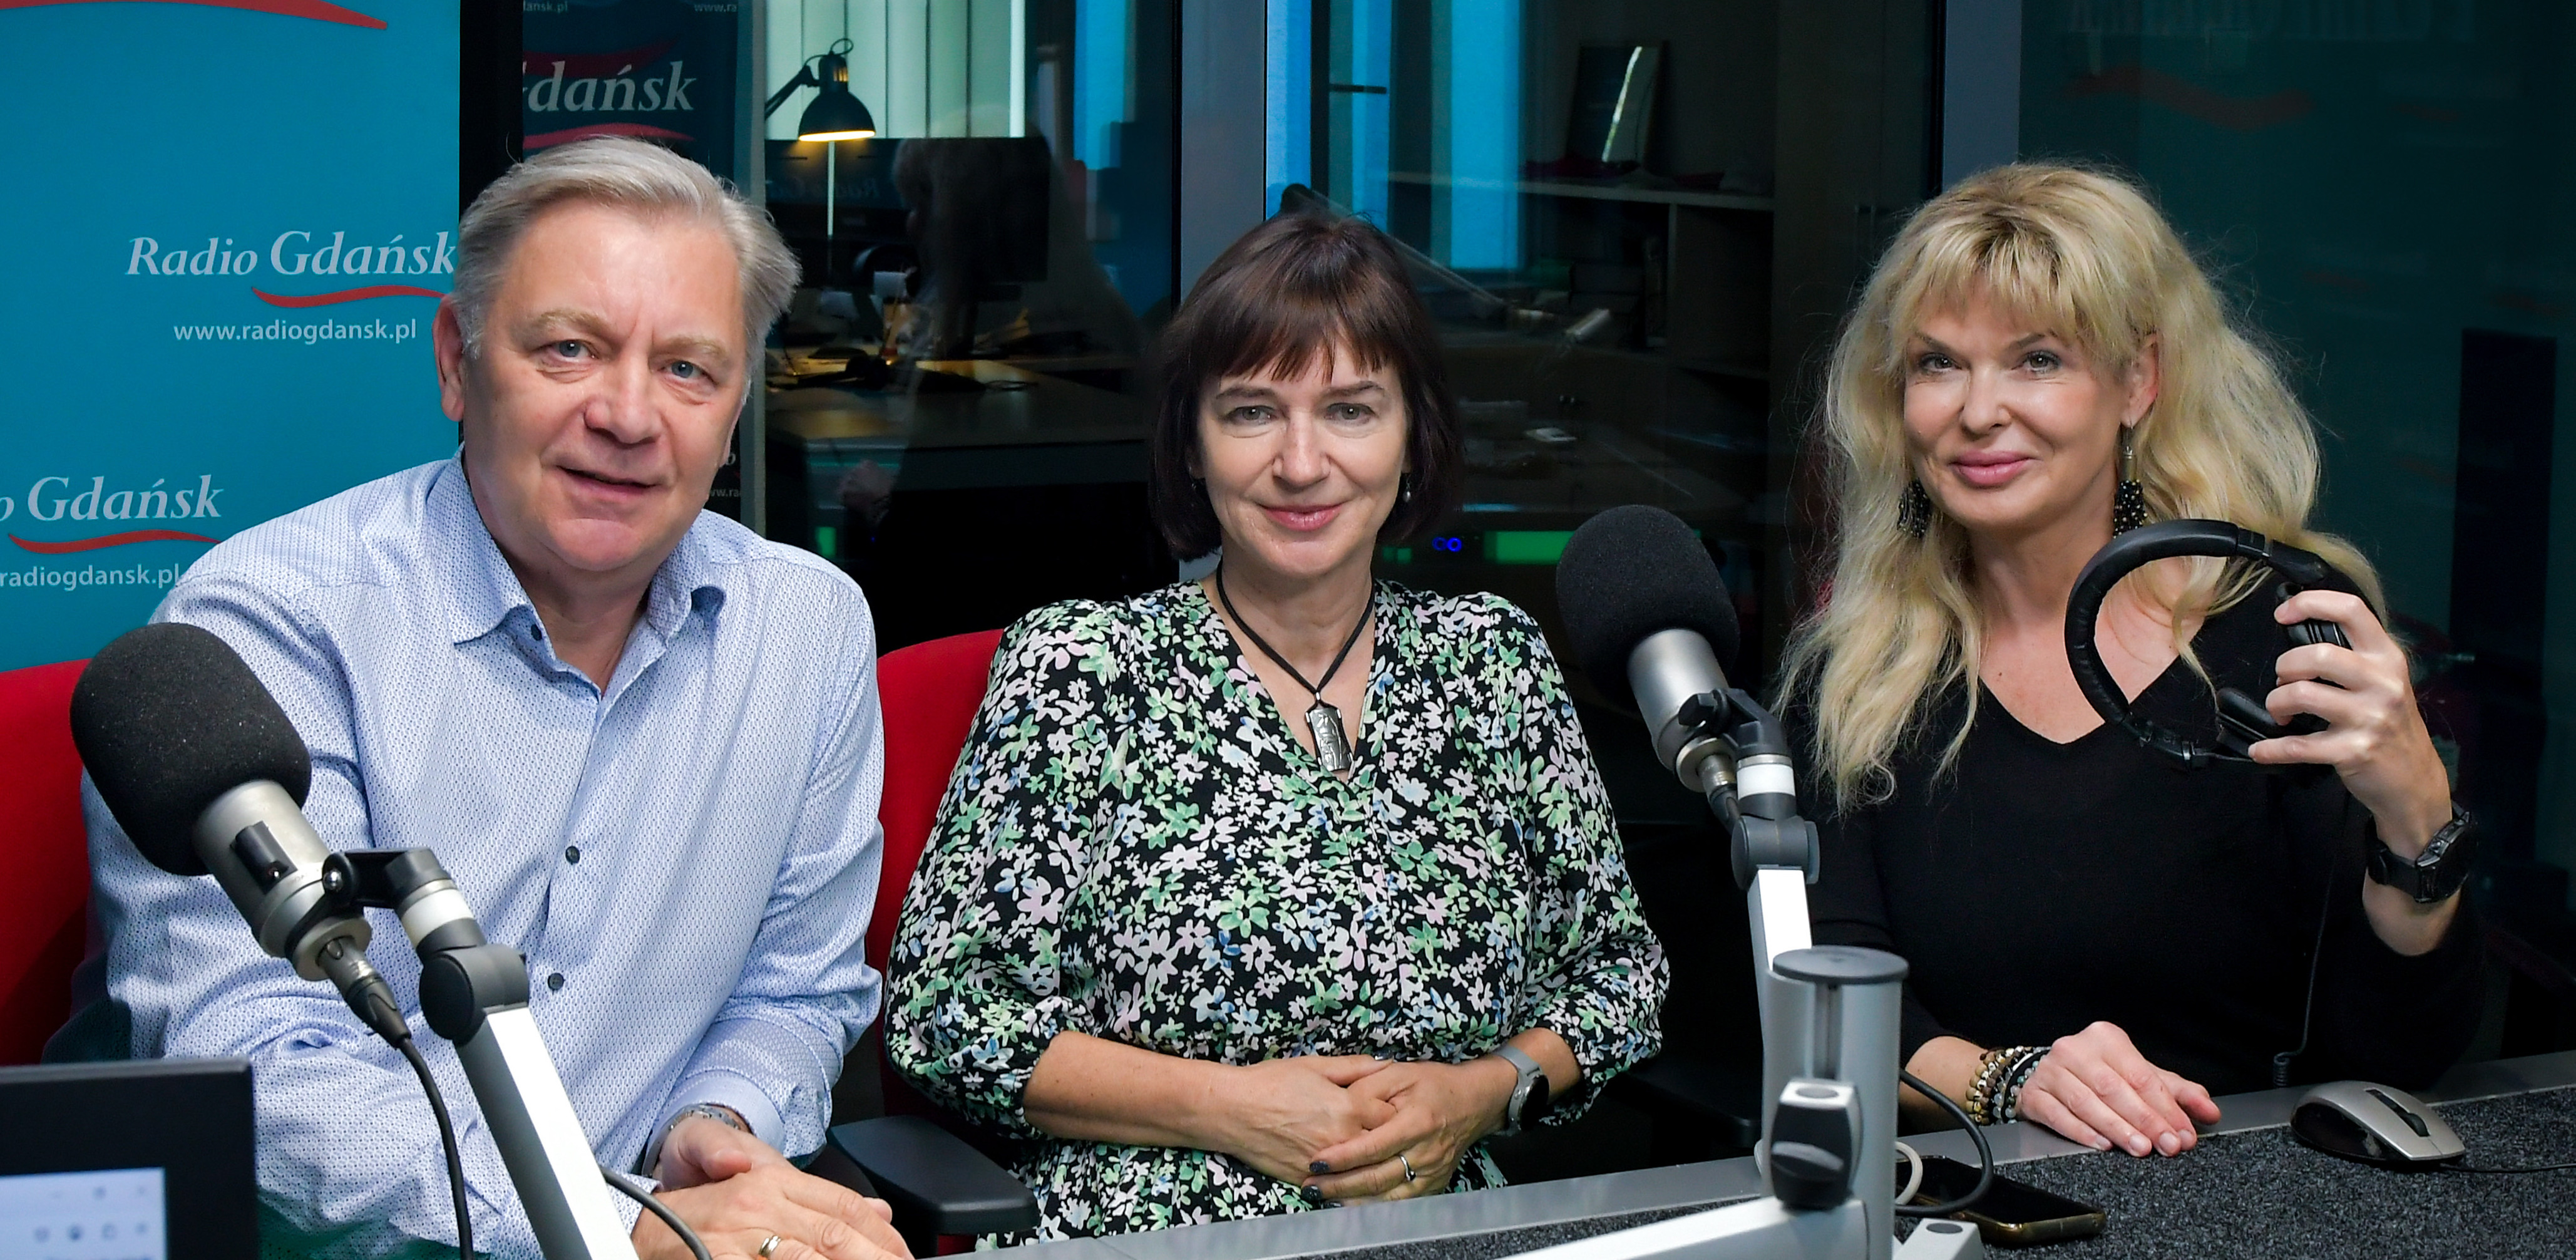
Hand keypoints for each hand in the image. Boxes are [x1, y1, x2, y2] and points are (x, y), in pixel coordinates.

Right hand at [634, 1116, 910, 1259]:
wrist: (631, 1216)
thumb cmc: (695, 1198)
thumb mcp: (753, 1175)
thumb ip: (816, 1194)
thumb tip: (881, 1210)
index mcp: (771, 1179)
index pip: (845, 1206)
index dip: (883, 1236)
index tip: (905, 1256)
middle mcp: (757, 1203)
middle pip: (835, 1236)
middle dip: (874, 1258)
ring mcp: (735, 1235)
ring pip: (808, 1257)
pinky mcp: (716, 1257)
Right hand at [1207, 1055, 1395, 1184]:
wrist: (1231, 1110)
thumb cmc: (1271, 1082)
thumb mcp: (1315, 1065)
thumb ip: (1355, 1066)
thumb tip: (1387, 1064)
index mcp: (1350, 1107)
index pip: (1392, 1116)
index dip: (1393, 1112)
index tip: (1390, 1109)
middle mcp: (1344, 1139)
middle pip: (1385, 1146)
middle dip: (1388, 1139)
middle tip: (1384, 1133)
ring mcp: (1328, 1165)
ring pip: (1365, 1170)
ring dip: (1371, 1163)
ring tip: (1370, 1155)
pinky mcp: (1309, 1180)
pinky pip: (1339, 1186)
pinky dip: (1346, 1180)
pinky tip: (1346, 1172)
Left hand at [1303, 1058, 1517, 1203]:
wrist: (1473, 1100)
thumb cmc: (1432, 1083)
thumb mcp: (1398, 1073)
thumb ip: (1365, 1088)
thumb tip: (1336, 1106)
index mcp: (1417, 1122)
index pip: (1374, 1147)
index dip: (1343, 1157)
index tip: (1316, 1161)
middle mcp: (1427, 1151)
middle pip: (1378, 1177)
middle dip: (1340, 1185)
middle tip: (1311, 1186)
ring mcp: (1433, 1171)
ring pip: (1389, 1196)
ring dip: (1354, 1199)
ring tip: (1323, 1197)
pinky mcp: (1435, 1183)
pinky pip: (1402, 1201)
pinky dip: (1375, 1204)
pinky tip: (1352, 1202)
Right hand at [2014, 1022, 2219, 1157]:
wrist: (2049, 1075)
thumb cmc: (2100, 1076)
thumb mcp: (2140, 1077)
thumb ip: (2177, 1093)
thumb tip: (2210, 1111)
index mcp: (2105, 1038)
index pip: (2140, 1075)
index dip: (2165, 1107)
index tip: (2183, 1134)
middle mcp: (2075, 1049)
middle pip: (2114, 1089)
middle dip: (2145, 1121)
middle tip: (2167, 1146)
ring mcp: (2050, 1071)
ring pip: (2086, 1103)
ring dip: (2117, 1128)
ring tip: (2140, 1148)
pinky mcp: (2033, 1094)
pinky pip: (2058, 1115)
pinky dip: (2082, 1132)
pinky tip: (2102, 1144)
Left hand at [2251, 590, 2452, 850]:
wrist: (2414, 779)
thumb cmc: (2390, 724)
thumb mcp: (2384, 681)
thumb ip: (2352, 656)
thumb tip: (2298, 633)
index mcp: (2387, 657)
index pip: (2352, 610)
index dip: (2311, 602)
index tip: (2282, 613)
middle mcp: (2382, 682)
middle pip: (2318, 654)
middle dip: (2285, 665)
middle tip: (2284, 680)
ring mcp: (2370, 717)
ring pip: (2302, 694)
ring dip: (2276, 702)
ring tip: (2280, 711)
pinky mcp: (2354, 751)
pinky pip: (2298, 745)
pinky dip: (2271, 748)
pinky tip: (2261, 750)